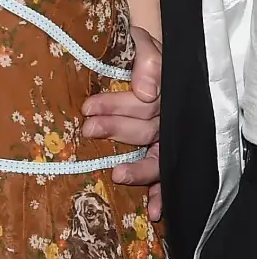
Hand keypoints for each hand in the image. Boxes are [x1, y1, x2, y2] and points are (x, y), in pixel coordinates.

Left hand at [81, 25, 161, 217]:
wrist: (167, 67)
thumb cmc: (151, 57)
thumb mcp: (150, 47)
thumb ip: (149, 58)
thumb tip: (145, 89)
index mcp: (167, 92)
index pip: (142, 103)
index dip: (115, 106)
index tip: (87, 107)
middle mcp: (172, 119)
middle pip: (145, 129)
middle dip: (115, 130)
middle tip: (87, 129)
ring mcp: (172, 140)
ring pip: (157, 157)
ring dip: (138, 169)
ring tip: (117, 175)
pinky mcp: (169, 156)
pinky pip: (168, 176)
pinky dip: (162, 194)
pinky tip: (152, 211)